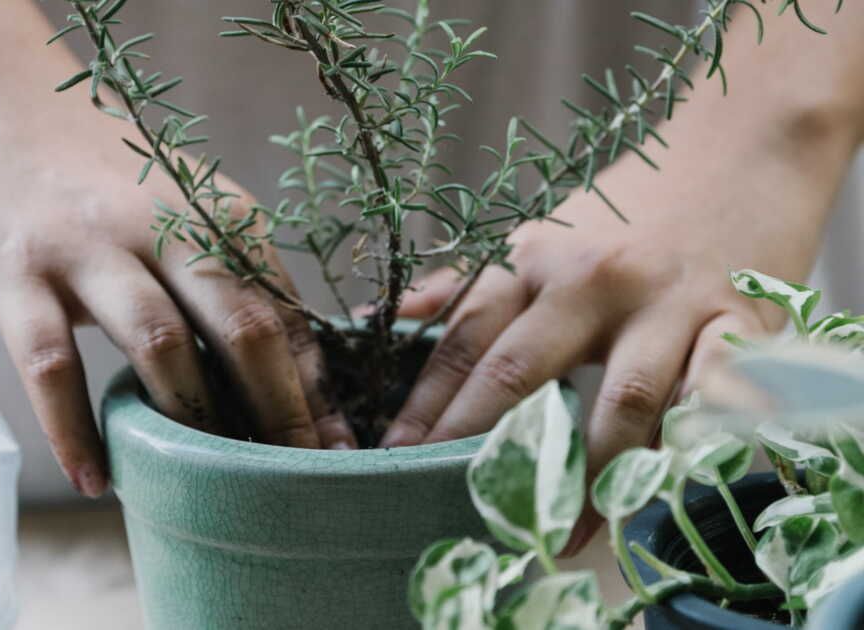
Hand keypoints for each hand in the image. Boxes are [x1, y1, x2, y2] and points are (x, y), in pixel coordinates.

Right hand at [0, 50, 354, 500]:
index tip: (336, 447)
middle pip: (244, 328)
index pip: (285, 309)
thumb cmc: (93, 167)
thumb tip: (283, 361)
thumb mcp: (177, 202)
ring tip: (207, 486)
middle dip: (281, 413)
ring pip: (161, 345)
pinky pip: (51, 364)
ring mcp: (88, 245)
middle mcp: (163, 224)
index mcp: (215, 211)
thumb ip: (223, 267)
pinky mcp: (16, 269)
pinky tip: (95, 480)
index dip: (317, 387)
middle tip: (298, 479)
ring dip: (191, 423)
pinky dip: (74, 431)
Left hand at [380, 101, 854, 549]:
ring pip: (619, 403)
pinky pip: (707, 398)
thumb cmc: (625, 213)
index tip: (394, 455)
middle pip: (521, 371)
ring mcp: (667, 303)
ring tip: (558, 531)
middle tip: (453, 504)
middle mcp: (592, 279)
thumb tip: (384, 314)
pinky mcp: (738, 324)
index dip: (425, 404)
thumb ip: (465, 283)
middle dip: (480, 443)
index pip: (464, 341)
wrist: (738, 157)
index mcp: (532, 257)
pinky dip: (683, 447)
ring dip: (587, 476)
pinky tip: (656, 488)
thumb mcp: (537, 236)